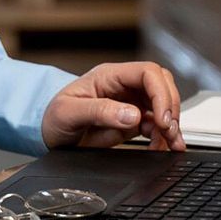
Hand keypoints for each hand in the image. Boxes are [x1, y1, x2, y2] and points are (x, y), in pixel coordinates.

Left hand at [41, 62, 183, 151]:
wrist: (48, 134)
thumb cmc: (53, 116)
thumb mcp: (69, 112)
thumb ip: (100, 111)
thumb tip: (133, 115)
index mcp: (109, 76)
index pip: (147, 72)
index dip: (160, 92)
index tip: (162, 118)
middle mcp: (123, 86)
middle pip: (162, 85)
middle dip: (170, 107)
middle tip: (168, 130)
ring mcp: (130, 103)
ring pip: (163, 105)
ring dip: (172, 124)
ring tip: (171, 143)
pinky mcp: (133, 121)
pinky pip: (157, 124)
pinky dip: (164, 136)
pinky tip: (163, 147)